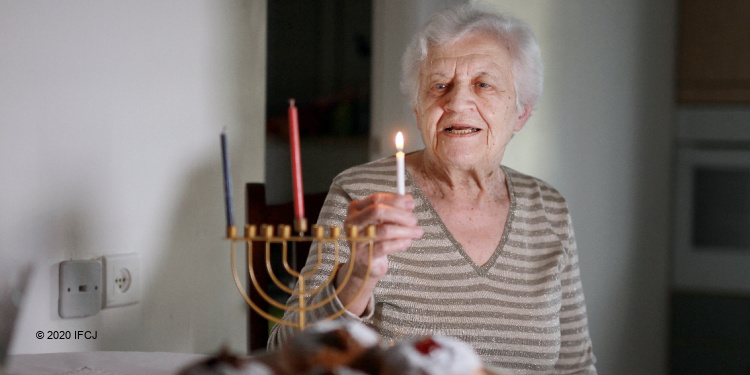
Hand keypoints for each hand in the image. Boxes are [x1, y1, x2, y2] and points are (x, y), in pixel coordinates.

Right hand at [335, 193, 422, 314]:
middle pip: (378, 211)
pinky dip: (400, 243)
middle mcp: (352, 223)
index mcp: (355, 209)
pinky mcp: (364, 256)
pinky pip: (386, 246)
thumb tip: (409, 200)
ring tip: (417, 232)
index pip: (376, 199)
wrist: (364, 265)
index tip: (411, 203)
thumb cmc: (375, 239)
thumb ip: (394, 208)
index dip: (396, 200)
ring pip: (384, 230)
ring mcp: (356, 240)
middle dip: (400, 214)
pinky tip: (407, 242)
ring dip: (405, 230)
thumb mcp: (383, 221)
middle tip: (414, 220)